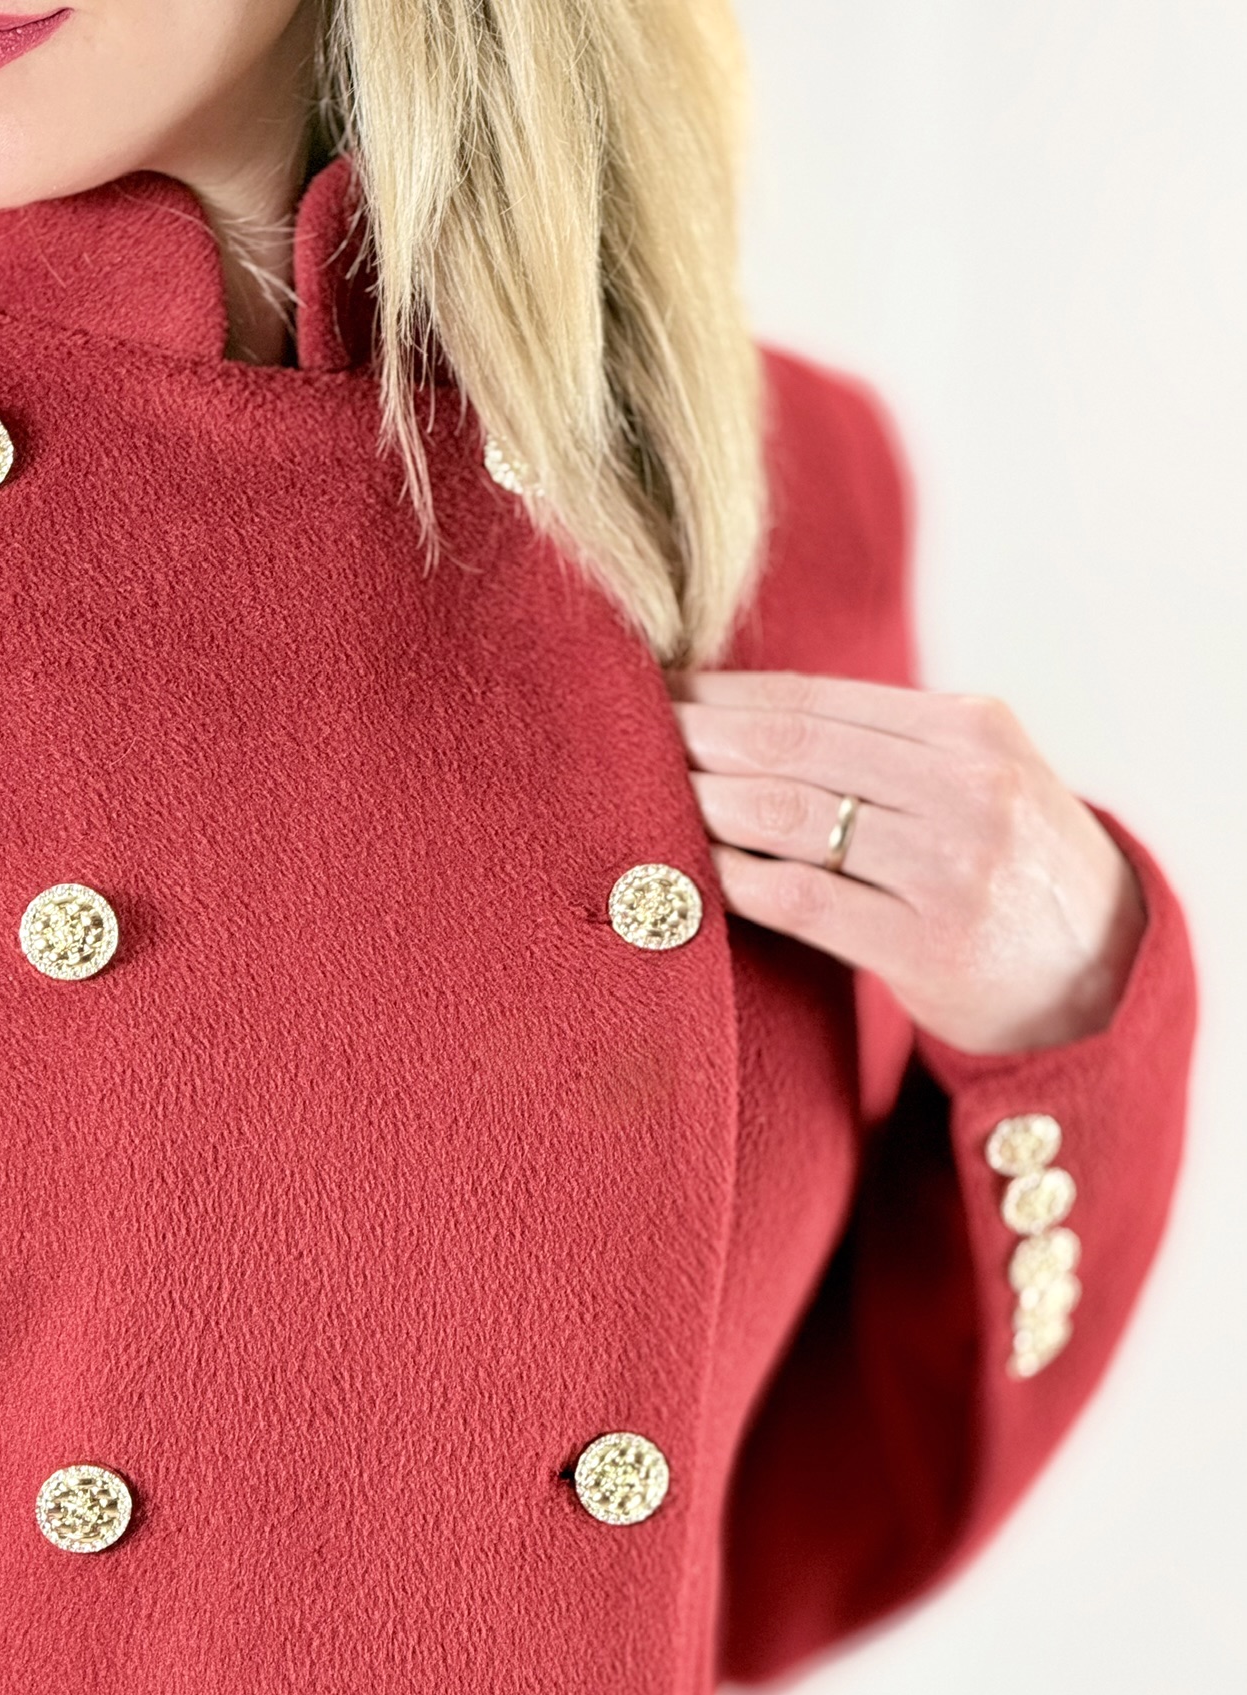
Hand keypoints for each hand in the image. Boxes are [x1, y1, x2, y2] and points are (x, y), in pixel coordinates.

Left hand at [669, 670, 1146, 1054]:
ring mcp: (950, 866)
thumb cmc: (1006, 866)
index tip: (653, 693)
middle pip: (791, 745)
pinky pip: (801, 899)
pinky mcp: (926, 945)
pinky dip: (733, 879)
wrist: (1100, 975)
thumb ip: (884, 742)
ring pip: (787, 815)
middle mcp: (967, 786)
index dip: (720, 694)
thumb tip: (735, 710)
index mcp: (971, 727)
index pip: (814, 697)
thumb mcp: (975, 777)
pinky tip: (690, 870)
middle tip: (620, 736)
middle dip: (695, 738)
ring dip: (701, 802)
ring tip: (641, 795)